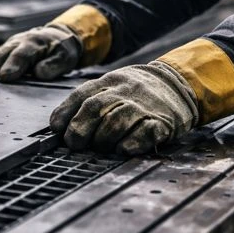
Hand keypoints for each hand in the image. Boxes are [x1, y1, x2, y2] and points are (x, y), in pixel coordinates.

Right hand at [0, 24, 82, 81]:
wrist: (55, 37)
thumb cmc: (61, 49)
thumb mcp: (65, 57)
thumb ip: (53, 66)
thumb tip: (38, 73)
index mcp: (35, 43)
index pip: (22, 54)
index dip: (13, 65)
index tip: (5, 76)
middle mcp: (20, 41)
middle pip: (4, 52)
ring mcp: (11, 45)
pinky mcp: (6, 50)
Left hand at [49, 61, 198, 154]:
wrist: (176, 83)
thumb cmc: (134, 92)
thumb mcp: (110, 87)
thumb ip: (87, 102)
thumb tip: (60, 127)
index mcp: (107, 83)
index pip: (80, 96)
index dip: (65, 114)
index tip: (57, 129)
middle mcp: (122, 92)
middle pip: (94, 108)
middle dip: (80, 129)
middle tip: (74, 144)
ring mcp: (142, 106)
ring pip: (116, 121)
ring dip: (103, 138)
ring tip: (101, 147)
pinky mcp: (161, 122)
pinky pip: (144, 133)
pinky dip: (131, 143)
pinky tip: (123, 149)